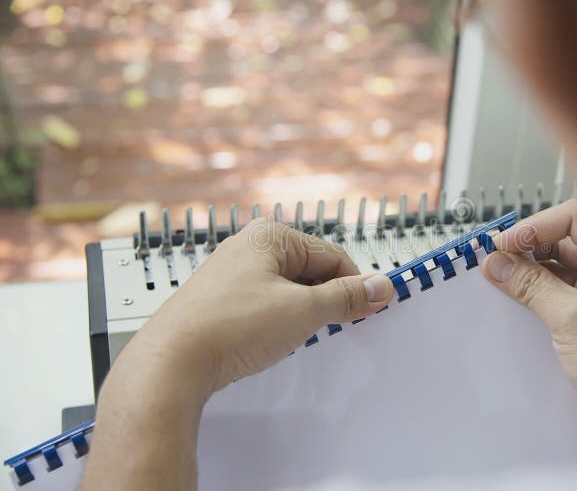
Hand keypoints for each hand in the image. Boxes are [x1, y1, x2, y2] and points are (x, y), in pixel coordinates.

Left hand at [127, 218, 395, 395]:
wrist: (171, 364)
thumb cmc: (227, 327)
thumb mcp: (302, 311)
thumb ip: (346, 297)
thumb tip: (379, 286)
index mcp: (270, 237)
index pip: (333, 256)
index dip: (354, 285)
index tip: (369, 309)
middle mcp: (248, 248)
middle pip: (311, 272)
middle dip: (325, 301)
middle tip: (330, 327)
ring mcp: (232, 276)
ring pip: (288, 291)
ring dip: (302, 314)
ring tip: (291, 336)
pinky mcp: (222, 302)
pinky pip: (266, 306)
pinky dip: (277, 323)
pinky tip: (269, 341)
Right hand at [481, 199, 576, 470]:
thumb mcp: (574, 321)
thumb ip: (532, 287)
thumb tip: (498, 263)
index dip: (537, 226)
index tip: (504, 242)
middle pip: (564, 242)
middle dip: (528, 247)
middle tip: (493, 258)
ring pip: (556, 269)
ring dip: (526, 272)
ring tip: (496, 278)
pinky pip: (554, 296)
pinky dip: (531, 295)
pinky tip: (509, 299)